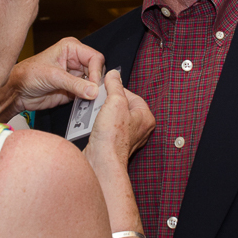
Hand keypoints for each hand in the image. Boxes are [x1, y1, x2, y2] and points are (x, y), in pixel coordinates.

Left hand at [0, 37, 104, 118]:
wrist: (17, 92)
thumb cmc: (27, 75)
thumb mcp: (52, 76)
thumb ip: (74, 84)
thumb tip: (94, 90)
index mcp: (71, 49)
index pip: (95, 58)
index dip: (97, 72)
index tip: (94, 86)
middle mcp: (75, 61)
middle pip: (97, 71)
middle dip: (96, 83)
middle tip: (94, 94)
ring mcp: (75, 76)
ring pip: (94, 84)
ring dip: (93, 92)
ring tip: (90, 100)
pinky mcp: (73, 90)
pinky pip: (87, 95)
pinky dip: (88, 100)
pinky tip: (85, 103)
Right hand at [84, 71, 154, 231]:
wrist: (102, 162)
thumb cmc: (112, 137)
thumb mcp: (115, 102)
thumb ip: (115, 86)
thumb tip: (114, 75)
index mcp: (145, 117)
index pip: (132, 95)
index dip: (117, 90)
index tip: (106, 87)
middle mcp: (139, 129)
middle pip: (122, 106)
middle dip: (108, 102)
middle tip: (99, 100)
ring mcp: (127, 138)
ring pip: (113, 117)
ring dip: (101, 113)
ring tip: (94, 112)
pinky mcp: (114, 144)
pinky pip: (107, 129)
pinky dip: (98, 124)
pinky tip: (91, 124)